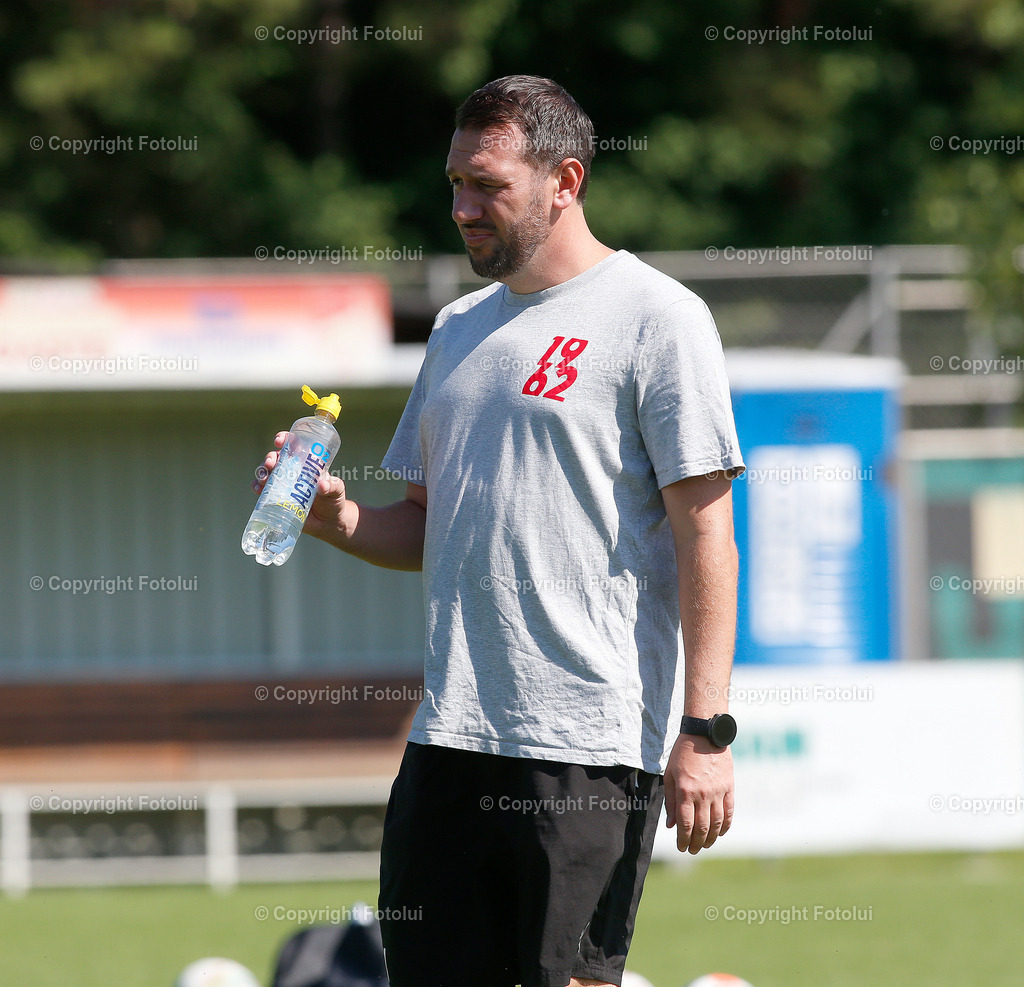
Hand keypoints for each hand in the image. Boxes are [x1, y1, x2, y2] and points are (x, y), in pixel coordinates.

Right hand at [251, 431, 348, 542]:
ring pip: (267, 472)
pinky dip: (258, 487)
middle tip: (270, 464)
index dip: (284, 439)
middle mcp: (292, 470)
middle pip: (276, 458)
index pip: (294, 445)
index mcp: (306, 463)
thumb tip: (322, 485)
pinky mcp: (277, 497)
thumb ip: (333, 486)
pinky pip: (263, 489)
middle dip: (270, 458)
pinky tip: (258, 489)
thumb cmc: (334, 501)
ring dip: (262, 472)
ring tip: (263, 479)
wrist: (327, 522)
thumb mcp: (337, 491)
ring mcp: (283, 483)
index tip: (279, 441)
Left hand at [664, 732, 733, 853]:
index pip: (685, 824)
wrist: (705, 734)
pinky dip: (726, 826)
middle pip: (702, 828)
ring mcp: (718, 792)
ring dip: (711, 839)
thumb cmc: (682, 754)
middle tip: (692, 850)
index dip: (683, 840)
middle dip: (696, 843)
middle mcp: (702, 794)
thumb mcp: (670, 775)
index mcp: (685, 791)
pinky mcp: (729, 788)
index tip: (681, 847)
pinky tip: (721, 833)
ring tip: (705, 845)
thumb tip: (671, 825)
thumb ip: (670, 801)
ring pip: (717, 823)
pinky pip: (729, 812)